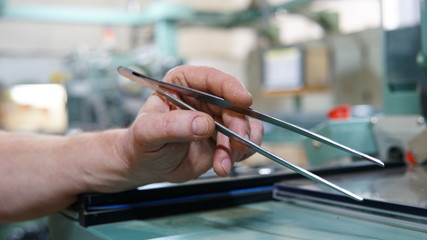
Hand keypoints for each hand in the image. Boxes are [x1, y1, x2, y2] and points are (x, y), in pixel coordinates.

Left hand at [117, 66, 262, 186]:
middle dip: (238, 126)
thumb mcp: (148, 132)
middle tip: (235, 144)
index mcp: (183, 84)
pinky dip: (238, 155)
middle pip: (234, 104)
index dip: (230, 87)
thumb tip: (203, 123)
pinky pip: (243, 144)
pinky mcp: (224, 140)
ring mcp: (217, 119)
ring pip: (244, 125)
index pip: (210, 78)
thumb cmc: (142, 142)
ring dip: (239, 145)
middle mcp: (205, 99)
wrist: (146, 165)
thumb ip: (172, 126)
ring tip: (223, 164)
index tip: (243, 100)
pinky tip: (223, 166)